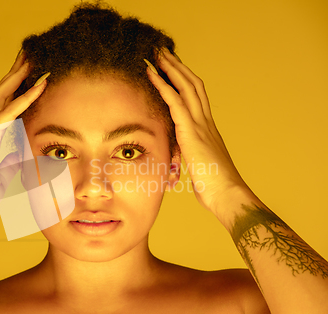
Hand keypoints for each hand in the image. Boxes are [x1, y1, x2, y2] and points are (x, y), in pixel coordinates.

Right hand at [0, 50, 48, 222]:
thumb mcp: (0, 181)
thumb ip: (9, 168)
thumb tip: (20, 161)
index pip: (6, 110)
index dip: (17, 93)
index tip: (30, 79)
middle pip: (2, 95)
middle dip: (15, 75)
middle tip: (29, 56)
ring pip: (2, 96)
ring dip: (18, 77)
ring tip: (31, 58)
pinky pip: (8, 113)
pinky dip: (24, 99)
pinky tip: (38, 86)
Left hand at [146, 48, 250, 218]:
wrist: (226, 194)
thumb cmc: (214, 187)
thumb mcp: (199, 167)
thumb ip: (190, 157)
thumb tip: (182, 160)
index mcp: (208, 129)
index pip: (197, 97)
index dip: (186, 81)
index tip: (174, 69)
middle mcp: (206, 122)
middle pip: (193, 84)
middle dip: (178, 67)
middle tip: (164, 52)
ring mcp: (200, 124)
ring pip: (186, 87)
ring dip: (170, 68)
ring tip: (157, 54)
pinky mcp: (191, 131)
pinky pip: (175, 102)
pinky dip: (163, 85)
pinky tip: (152, 74)